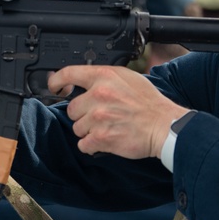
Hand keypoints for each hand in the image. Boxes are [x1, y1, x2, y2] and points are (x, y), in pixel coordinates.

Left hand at [47, 65, 186, 159]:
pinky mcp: (101, 137)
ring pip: (77, 127)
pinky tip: (105, 140)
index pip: (68, 74)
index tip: (54, 87)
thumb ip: (104, 78)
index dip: (56, 81)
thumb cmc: (149, 103)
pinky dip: (92, 145)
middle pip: (72, 108)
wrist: (164, 126)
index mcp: (104, 77)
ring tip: (108, 127)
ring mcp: (99, 117)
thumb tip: (84, 80)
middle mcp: (99, 95)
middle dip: (83, 115)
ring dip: (89, 131)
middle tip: (102, 116)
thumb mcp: (127, 78)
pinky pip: (83, 144)